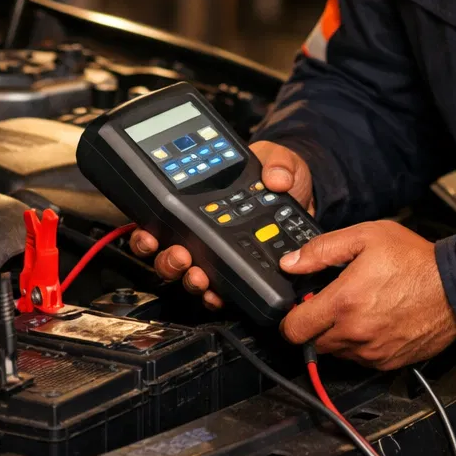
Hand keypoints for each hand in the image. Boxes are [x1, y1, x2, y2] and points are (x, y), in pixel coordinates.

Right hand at [129, 140, 313, 308]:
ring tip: (199, 275)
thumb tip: (276, 178)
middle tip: (181, 255)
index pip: (165, 219)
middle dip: (167, 260)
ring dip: (189, 280)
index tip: (150, 235)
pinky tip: (219, 294)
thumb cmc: (282, 175)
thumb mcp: (278, 159)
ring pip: (190, 276)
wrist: (306, 196)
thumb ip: (277, 163)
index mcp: (203, 202)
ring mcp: (223, 254)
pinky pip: (222, 290)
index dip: (149, 231)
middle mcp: (206, 231)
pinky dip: (216, 296)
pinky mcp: (242, 271)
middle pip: (170, 254)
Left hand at [279, 220, 455, 369]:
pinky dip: (361, 343)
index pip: (293, 329)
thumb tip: (292, 263)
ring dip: (338, 334)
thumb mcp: (366, 236)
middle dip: (315, 324)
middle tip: (332, 302)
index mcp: (343, 302)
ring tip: (359, 306)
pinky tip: (375, 319)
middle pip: (312, 343)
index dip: (290, 316)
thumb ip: (323, 249)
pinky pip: (361, 358)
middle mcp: (354, 333)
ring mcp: (371, 351)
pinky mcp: (388, 362)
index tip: (298, 306)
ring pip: (336, 351)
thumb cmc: (414, 260)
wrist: (455, 287)